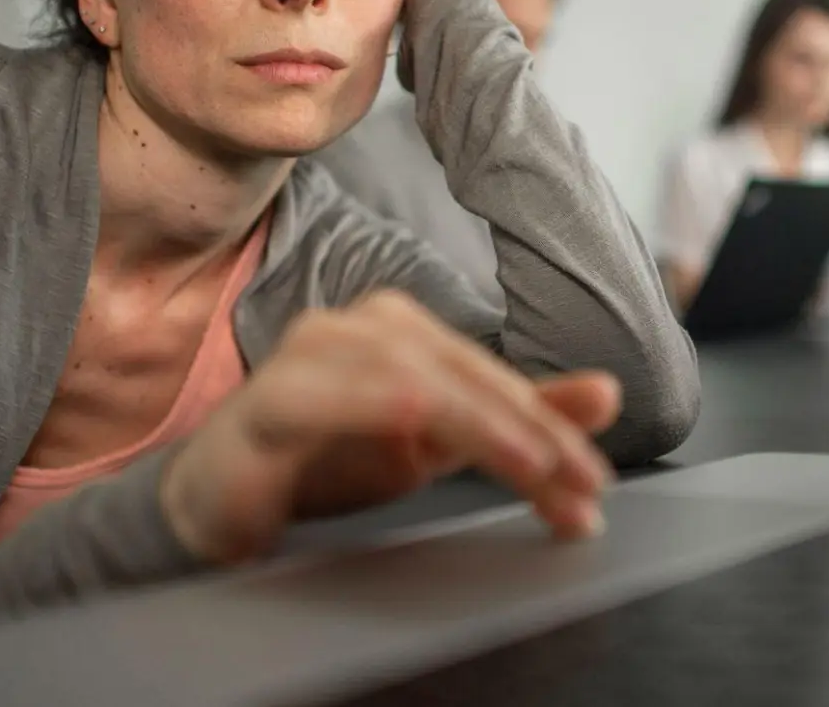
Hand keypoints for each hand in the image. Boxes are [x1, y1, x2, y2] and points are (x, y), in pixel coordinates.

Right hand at [160, 291, 619, 562]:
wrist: (220, 500)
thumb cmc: (326, 460)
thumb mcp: (440, 446)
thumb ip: (518, 419)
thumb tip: (607, 395)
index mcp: (402, 330)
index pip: (492, 376)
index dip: (551, 426)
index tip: (593, 484)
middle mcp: (357, 327)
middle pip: (461, 373)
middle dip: (531, 431)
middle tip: (581, 485)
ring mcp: (308, 357)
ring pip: (408, 377)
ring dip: (479, 423)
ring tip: (532, 467)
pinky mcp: (264, 400)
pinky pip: (321, 395)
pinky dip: (374, 402)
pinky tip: (417, 420)